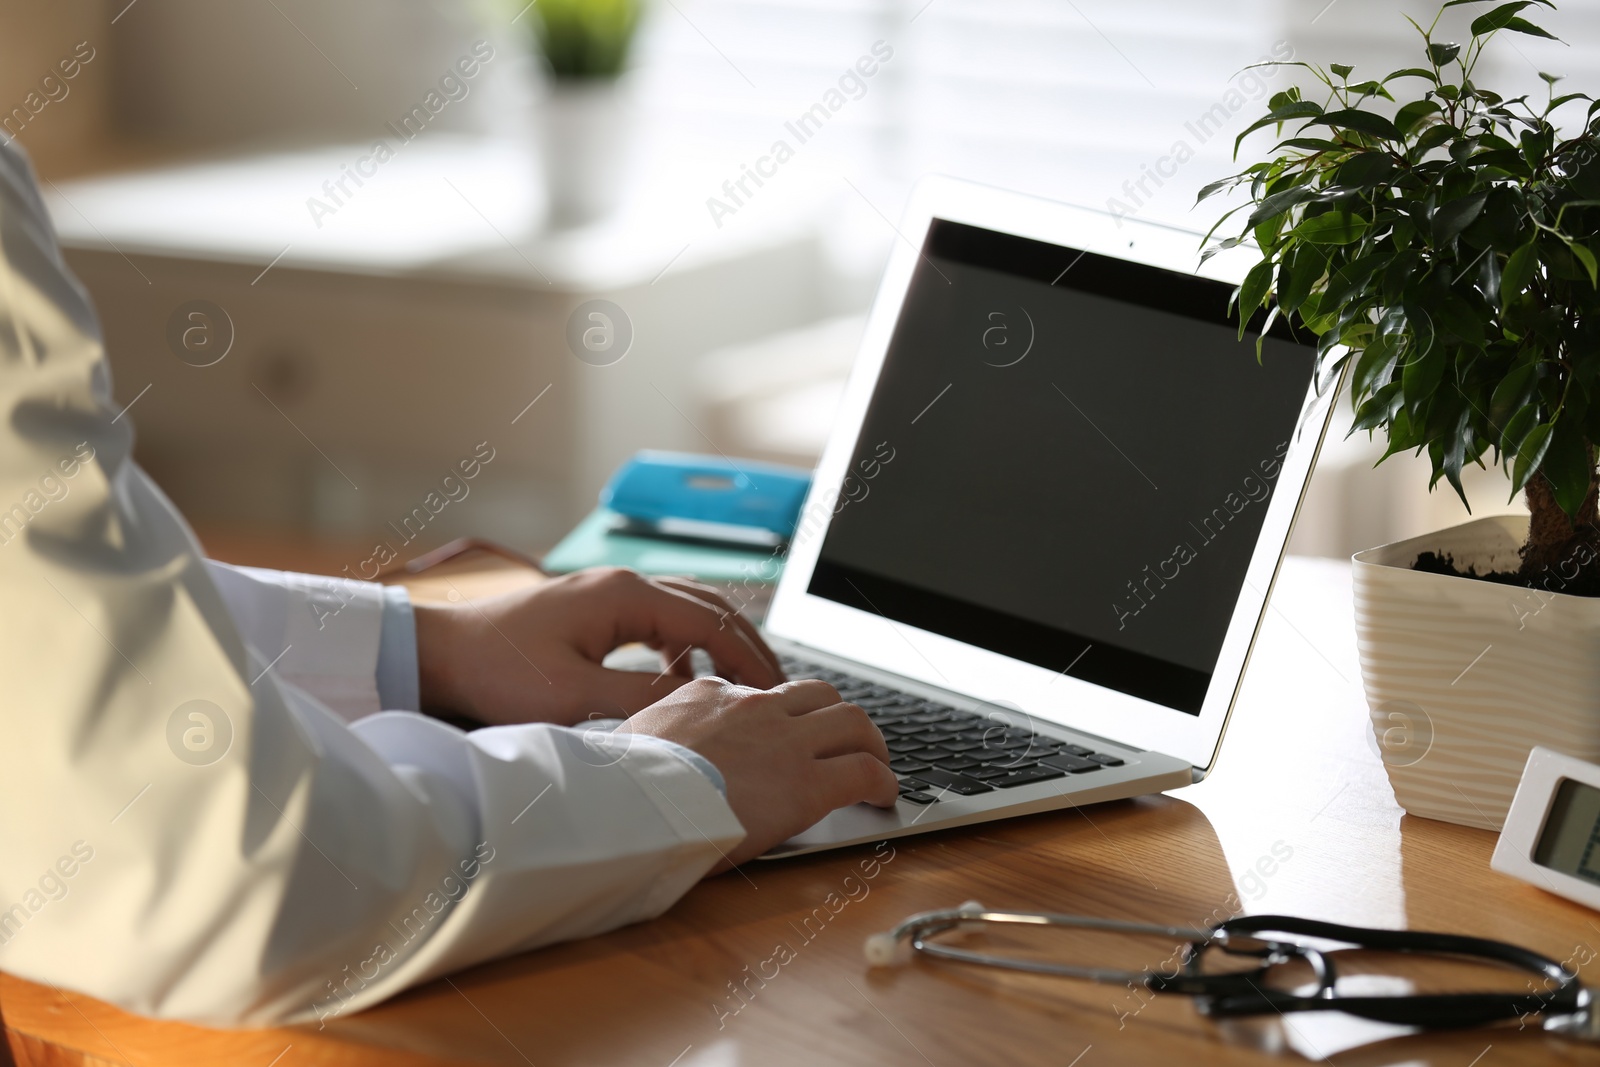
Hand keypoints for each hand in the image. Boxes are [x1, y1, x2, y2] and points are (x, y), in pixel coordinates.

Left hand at [414, 567, 783, 726]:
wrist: (439, 656)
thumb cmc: (497, 672)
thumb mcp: (574, 698)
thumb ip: (641, 703)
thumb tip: (700, 712)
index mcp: (626, 596)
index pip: (712, 623)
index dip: (749, 660)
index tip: (776, 694)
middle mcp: (623, 585)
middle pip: (709, 607)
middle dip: (746, 647)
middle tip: (775, 688)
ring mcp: (608, 594)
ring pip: (686, 611)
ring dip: (717, 646)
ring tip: (739, 688)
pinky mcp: (594, 610)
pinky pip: (658, 623)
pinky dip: (683, 649)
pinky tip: (682, 683)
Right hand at [621, 677, 899, 867]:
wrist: (629, 807)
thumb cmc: (619, 787)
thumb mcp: (630, 742)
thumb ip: (655, 736)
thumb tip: (641, 750)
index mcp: (708, 696)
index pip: (759, 694)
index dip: (781, 717)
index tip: (785, 738)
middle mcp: (754, 708)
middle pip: (818, 694)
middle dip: (837, 716)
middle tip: (846, 741)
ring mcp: (785, 742)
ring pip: (852, 721)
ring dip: (869, 742)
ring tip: (875, 764)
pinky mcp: (807, 784)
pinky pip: (863, 771)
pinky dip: (881, 780)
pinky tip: (882, 794)